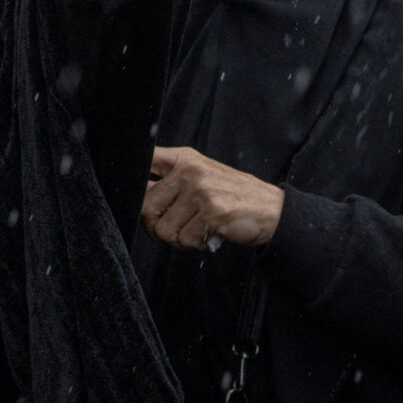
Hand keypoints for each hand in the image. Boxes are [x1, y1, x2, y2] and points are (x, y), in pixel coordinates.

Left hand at [141, 147, 284, 249]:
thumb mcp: (201, 177)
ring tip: (197, 229)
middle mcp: (189, 170)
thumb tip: (136, 196)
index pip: (145, 160)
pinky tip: (209, 234)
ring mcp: (200, 190)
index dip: (131, 181)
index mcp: (184, 159)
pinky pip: (184, 239)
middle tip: (177, 228)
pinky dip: (195, 244)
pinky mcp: (211, 211)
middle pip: (146, 206)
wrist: (272, 210)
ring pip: (163, 229)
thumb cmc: (232, 197)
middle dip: (157, 226)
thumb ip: (171, 181)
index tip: (132, 194)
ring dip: (179, 238)